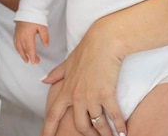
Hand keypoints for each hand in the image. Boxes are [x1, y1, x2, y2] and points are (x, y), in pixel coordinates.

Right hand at [13, 21, 48, 63]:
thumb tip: (46, 45)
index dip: (32, 56)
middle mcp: (21, 36)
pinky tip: (20, 50)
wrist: (28, 9)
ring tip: (26, 59)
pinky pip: (15, 43)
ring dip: (22, 54)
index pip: (30, 49)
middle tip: (34, 61)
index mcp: (27, 35)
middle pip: (24, 49)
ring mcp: (17, 34)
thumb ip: (45, 37)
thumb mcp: (42, 27)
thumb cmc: (35, 17)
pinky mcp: (16, 32)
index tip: (34, 62)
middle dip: (29, 57)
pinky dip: (18, 48)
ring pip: (18, 47)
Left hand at [40, 21, 126, 135]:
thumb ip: (57, 74)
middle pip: (79, 125)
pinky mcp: (106, 94)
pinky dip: (119, 126)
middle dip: (87, 134)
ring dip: (105, 133)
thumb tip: (44, 80)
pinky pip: (113, 116)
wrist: (104, 40)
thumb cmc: (88, 49)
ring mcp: (91, 96)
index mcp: (67, 89)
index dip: (49, 129)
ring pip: (97, 124)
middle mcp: (77, 96)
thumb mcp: (68, 61)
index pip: (53, 114)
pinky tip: (123, 132)